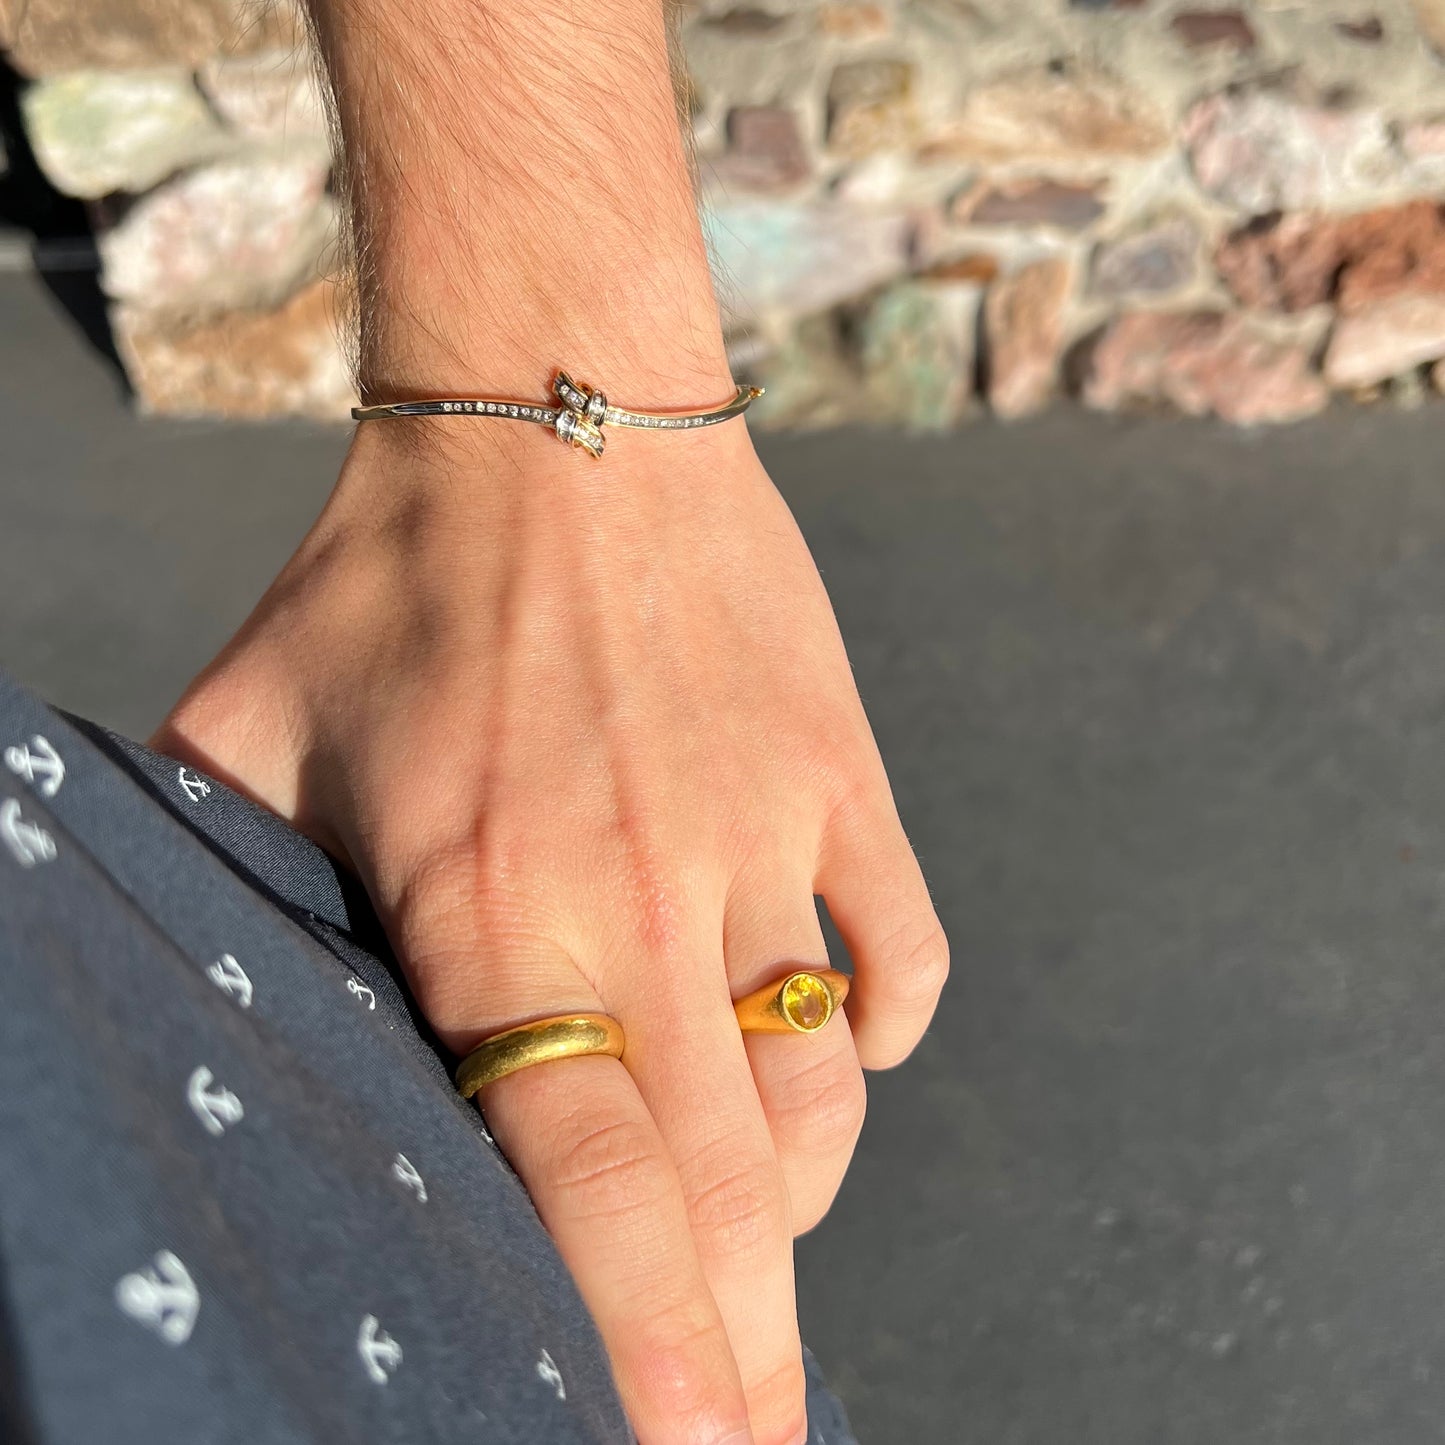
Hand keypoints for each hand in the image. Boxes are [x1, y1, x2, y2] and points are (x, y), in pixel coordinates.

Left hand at [154, 412, 947, 1444]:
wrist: (555, 410)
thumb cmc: (392, 576)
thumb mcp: (250, 732)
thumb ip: (233, 891)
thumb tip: (209, 1011)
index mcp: (490, 901)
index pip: (588, 1180)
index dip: (647, 1339)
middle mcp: (647, 889)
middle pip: (730, 1179)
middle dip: (750, 1343)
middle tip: (753, 1435)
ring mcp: (765, 829)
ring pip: (822, 1085)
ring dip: (795, 1188)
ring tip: (756, 1232)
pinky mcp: (841, 770)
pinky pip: (900, 951)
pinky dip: (881, 1026)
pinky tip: (841, 1046)